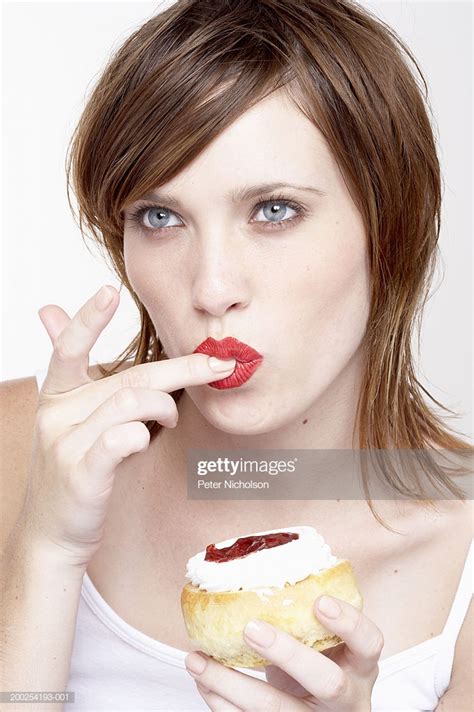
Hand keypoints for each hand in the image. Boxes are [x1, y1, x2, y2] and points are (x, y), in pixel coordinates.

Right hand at [22, 285, 235, 569]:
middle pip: (128, 378)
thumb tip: (52, 311)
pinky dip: (140, 435)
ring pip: (129, 403)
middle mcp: (56, 414)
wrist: (53, 532)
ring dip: (164, 407)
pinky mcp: (80, 474)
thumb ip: (80, 374)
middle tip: (219, 366)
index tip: (110, 291)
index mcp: (56, 395)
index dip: (88, 319)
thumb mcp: (73, 418)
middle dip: (181, 370)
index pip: (68, 349)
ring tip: (171, 418)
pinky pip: (118, 440)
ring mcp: (65, 444)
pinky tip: (145, 439)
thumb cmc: (78, 468)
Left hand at [185, 594, 382, 710]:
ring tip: (197, 661)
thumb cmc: (322, 662)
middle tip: (251, 628)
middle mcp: (348, 697)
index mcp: (361, 664)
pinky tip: (203, 682)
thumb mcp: (327, 640)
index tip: (319, 601)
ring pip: (277, 709)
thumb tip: (257, 561)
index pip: (369, 642)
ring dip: (231, 684)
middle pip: (326, 682)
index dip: (348, 623)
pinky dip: (222, 703)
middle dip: (287, 654)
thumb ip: (307, 613)